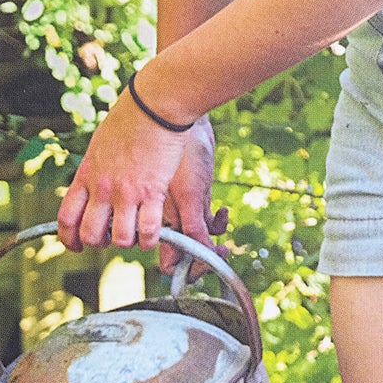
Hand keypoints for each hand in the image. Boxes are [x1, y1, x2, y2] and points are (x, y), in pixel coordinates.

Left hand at [56, 97, 224, 262]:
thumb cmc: (131, 116)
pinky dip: (150, 239)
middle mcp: (103, 188)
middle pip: (90, 234)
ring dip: (128, 242)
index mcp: (86, 175)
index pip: (66, 218)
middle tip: (111, 236)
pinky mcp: (151, 193)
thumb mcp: (100, 144)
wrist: (156, 103)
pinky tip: (154, 233)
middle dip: (100, 243)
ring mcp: (126, 192)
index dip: (69, 239)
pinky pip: (147, 231)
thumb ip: (95, 170)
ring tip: (136, 233)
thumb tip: (94, 185)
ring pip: (120, 239)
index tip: (77, 245)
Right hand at [156, 118, 223, 273]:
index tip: (205, 263)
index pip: (170, 263)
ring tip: (223, 226)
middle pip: (183, 256)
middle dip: (201, 259)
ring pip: (198, 241)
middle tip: (221, 252)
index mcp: (158, 222)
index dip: (188, 269)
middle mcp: (169, 220)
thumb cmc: (181, 149)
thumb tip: (198, 253)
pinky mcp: (196, 196)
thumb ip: (192, 226)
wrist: (183, 113)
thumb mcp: (189, 193)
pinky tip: (224, 212)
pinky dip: (217, 223)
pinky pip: (207, 223)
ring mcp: (182, 209)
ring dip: (212, 239)